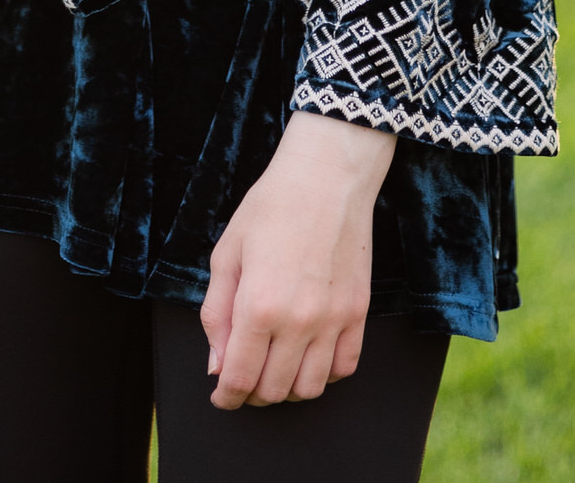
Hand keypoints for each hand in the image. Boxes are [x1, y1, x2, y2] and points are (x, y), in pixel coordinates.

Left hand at [200, 112, 394, 408]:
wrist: (326, 176)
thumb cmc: (271, 207)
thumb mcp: (227, 253)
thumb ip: (216, 314)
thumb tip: (217, 366)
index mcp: (258, 305)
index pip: (239, 379)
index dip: (226, 397)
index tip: (222, 397)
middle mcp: (298, 320)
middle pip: (273, 390)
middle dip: (252, 393)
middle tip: (245, 378)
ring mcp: (333, 318)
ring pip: (310, 389)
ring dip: (288, 389)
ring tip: (276, 368)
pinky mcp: (358, 311)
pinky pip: (344, 367)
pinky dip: (324, 374)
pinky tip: (309, 356)